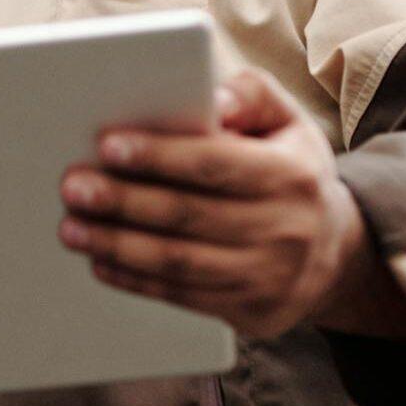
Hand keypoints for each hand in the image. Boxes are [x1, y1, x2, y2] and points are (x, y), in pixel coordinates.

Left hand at [56, 67, 375, 339]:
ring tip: (71, 228)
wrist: (334, 254)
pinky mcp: (250, 310)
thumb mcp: (287, 123)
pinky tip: (100, 262)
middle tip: (73, 187)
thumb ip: (252, 95)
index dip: (159, 156)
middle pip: (187, 215)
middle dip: (123, 201)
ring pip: (179, 261)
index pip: (214, 164)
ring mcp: (268, 275)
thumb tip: (213, 99)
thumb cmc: (290, 172)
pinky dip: (134, 280)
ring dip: (117, 245)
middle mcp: (284, 228)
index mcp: (289, 174)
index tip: (107, 147)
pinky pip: (182, 296)